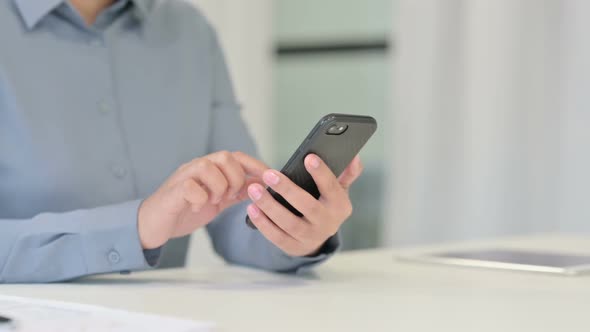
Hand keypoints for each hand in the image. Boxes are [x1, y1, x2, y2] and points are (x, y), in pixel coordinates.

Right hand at [138, 151, 267, 248]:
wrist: (155, 224)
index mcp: (210, 169)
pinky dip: (199, 199)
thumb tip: (260, 184)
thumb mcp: (217, 200)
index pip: (236, 156)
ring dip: (217, 187)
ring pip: (208, 167)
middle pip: (225, 157)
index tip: (270, 177)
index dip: (255, 164)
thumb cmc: (185, 210)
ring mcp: (183, 177)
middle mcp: (197, 167)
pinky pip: (190, 186)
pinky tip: (196, 208)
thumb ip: (236, 191)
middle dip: (235, 179)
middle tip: (229, 196)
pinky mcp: (172, 191)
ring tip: (212, 201)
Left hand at [246, 154, 363, 255]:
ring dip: (269, 206)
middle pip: (307, 206)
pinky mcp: (293, 247)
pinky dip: (263, 223)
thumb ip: (347, 173)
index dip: (321, 173)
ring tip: (254, 189)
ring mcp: (310, 237)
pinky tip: (251, 209)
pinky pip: (276, 236)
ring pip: (288, 223)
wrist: (317, 239)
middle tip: (269, 174)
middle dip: (287, 189)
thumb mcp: (338, 191)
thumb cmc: (325, 205)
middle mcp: (327, 223)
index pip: (331, 187)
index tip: (308, 157)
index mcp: (340, 206)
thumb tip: (354, 156)